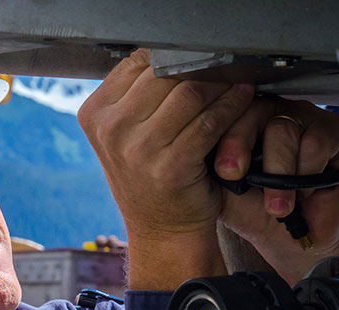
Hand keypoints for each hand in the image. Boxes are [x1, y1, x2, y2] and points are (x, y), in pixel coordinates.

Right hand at [78, 49, 253, 288]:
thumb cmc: (148, 178)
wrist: (162, 230)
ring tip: (236, 80)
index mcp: (95, 115)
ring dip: (220, 83)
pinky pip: (209, 120)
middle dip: (199, 66)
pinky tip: (243, 99)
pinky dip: (232, 105)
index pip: (136, 63)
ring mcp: (138, 150)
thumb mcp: (125, 135)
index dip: (171, 56)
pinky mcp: (171, 166)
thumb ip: (137, 97)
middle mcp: (111, 130)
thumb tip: (171, 49)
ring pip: (189, 92)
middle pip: (163, 74)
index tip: (195, 59)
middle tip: (224, 63)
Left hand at [214, 98, 338, 283]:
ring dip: (279, 174)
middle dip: (240, 146)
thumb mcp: (219, 187)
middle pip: (252, 111)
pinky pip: (314, 144)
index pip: (223, 109)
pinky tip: (304, 193)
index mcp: (233, 120)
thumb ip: (206, 160)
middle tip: (236, 177)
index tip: (222, 170)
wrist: (285, 236)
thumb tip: (191, 138)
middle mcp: (266, 111)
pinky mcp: (330, 128)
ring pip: (283, 130)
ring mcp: (299, 115)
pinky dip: (306, 174)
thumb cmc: (249, 209)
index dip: (221, 136)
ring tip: (276, 206)